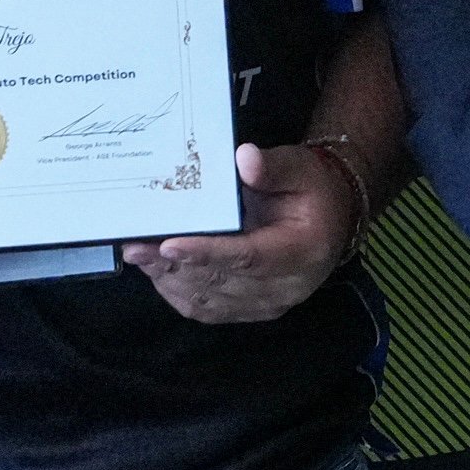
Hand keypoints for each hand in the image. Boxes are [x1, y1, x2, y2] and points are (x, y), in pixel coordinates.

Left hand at [122, 142, 365, 323]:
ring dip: (171, 279)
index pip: (249, 257)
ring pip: (210, 299)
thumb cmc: (313, 190)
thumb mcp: (300, 168)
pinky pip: (210, 310)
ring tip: (140, 255)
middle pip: (223, 281)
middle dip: (175, 265)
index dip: (208, 253)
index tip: (169, 245)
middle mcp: (286, 286)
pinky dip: (180, 292)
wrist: (333, 220)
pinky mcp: (253, 310)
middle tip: (136, 246)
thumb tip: (243, 158)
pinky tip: (159, 272)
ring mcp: (269, 304)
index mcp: (302, 251)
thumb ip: (272, 167)